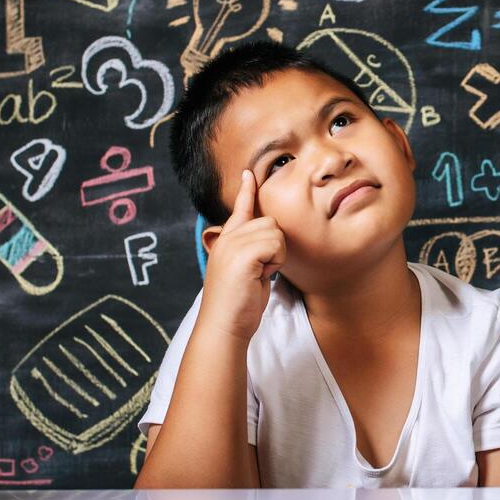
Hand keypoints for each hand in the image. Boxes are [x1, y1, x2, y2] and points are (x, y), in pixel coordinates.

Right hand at [199, 170, 285, 341]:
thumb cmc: (238, 305)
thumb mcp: (245, 272)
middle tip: (260, 272)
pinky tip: (260, 276)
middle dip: (274, 247)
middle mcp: (227, 237)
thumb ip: (253, 251)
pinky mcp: (242, 253)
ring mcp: (232, 244)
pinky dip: (275, 262)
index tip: (249, 173)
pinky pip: (275, 244)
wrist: (224, 327)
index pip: (239, 208)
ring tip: (258, 275)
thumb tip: (271, 240)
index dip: (246, 190)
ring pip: (275, 232)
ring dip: (275, 256)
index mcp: (226, 240)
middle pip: (270, 221)